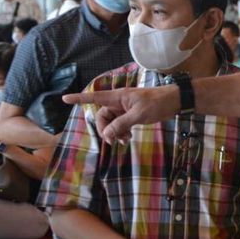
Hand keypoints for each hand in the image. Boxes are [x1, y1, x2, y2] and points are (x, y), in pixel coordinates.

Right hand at [63, 85, 179, 144]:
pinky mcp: (132, 114)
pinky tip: (128, 138)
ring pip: (111, 122)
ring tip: (125, 141)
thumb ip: (121, 124)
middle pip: (103, 116)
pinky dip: (122, 132)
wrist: (175, 102)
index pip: (95, 97)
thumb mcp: (139, 115)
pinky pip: (120, 125)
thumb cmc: (158, 103)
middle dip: (106, 129)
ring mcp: (125, 109)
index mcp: (119, 97)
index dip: (80, 98)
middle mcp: (119, 102)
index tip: (65, 98)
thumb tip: (106, 135)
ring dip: (115, 133)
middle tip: (113, 141)